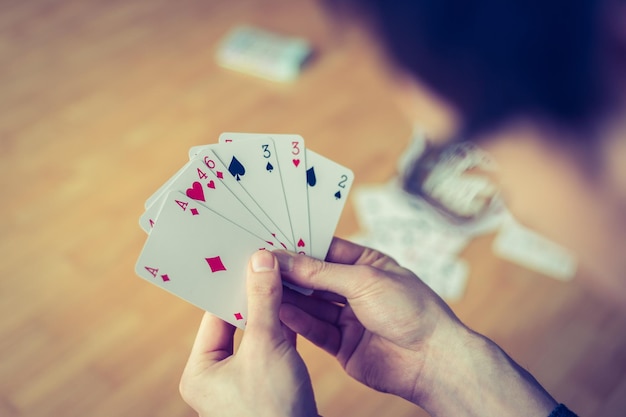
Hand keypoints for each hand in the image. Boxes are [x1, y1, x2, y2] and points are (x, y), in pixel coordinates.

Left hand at [179, 250, 318, 416]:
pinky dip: (284, 329)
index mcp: (200, 370)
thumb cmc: (273, 408)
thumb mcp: (266, 346)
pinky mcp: (267, 386)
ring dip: (271, 310)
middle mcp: (216, 377)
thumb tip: (261, 260)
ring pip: (256, 335)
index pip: (215, 315)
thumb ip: (263, 301)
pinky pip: (272, 348)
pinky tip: (297, 307)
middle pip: (236, 323)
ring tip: (285, 278)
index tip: (249, 258)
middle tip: (269, 262)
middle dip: (255, 295)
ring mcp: (242, 383)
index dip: (233, 285)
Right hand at [275, 237, 460, 404]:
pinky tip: (279, 310)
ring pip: (311, 304)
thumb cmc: (410, 309)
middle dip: (290, 273)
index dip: (299, 246)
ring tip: (260, 286)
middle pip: (314, 278)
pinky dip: (297, 321)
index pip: (326, 250)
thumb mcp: (363, 280)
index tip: (270, 241)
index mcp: (367, 264)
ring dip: (289, 297)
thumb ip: (319, 272)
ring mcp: (349, 317)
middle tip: (258, 264)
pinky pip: (314, 329)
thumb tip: (283, 259)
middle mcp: (356, 289)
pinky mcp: (342, 344)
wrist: (432, 360)